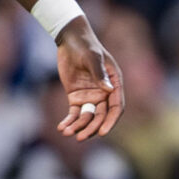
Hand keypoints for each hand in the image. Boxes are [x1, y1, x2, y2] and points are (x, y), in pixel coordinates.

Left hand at [55, 22, 122, 139]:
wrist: (70, 40)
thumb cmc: (86, 46)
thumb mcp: (92, 58)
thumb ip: (99, 74)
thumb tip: (107, 90)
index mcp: (114, 84)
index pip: (116, 107)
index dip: (110, 121)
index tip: (102, 132)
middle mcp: (104, 93)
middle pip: (101, 116)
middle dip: (91, 128)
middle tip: (80, 137)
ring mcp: (90, 96)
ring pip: (87, 118)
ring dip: (78, 127)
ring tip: (67, 132)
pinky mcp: (76, 97)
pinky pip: (74, 113)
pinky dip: (69, 121)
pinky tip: (62, 128)